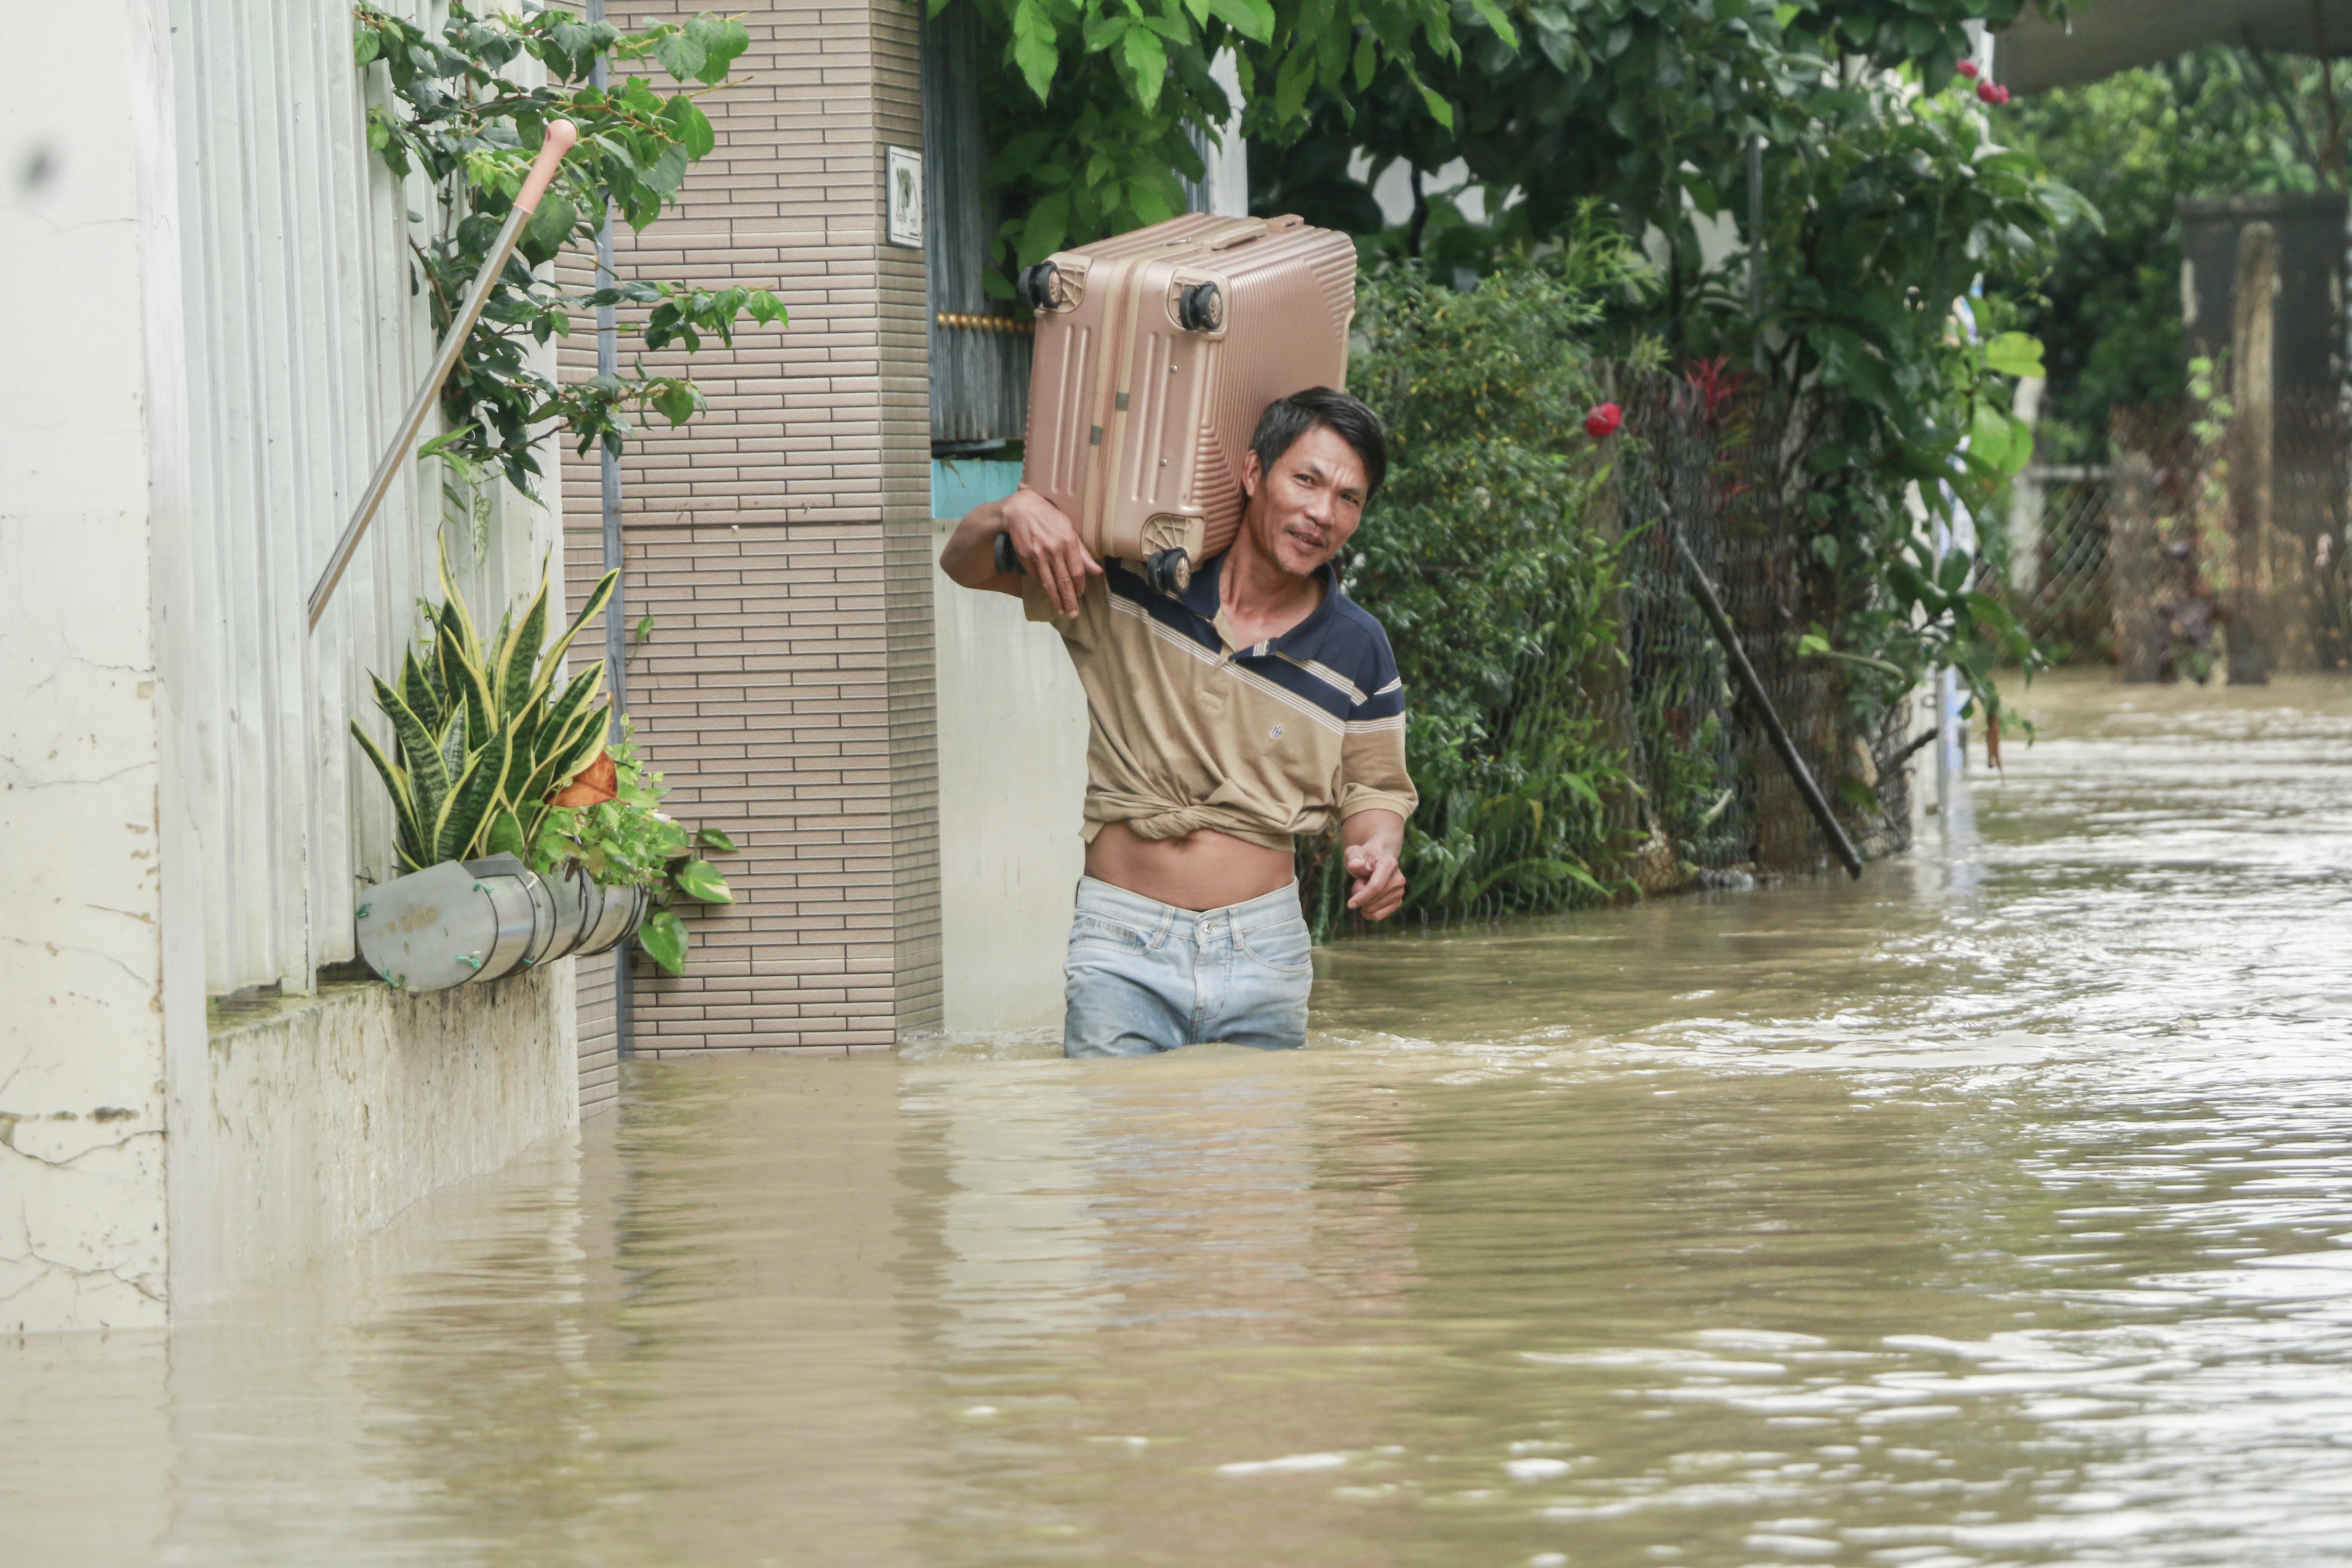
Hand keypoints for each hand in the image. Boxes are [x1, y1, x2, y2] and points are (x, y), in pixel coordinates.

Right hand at [1002, 486, 1101, 617]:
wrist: (1021, 510)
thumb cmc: (1049, 518)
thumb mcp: (1069, 529)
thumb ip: (1082, 552)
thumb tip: (1097, 571)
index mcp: (1068, 541)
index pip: (1077, 572)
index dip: (1080, 587)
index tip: (1080, 596)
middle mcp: (1054, 550)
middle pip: (1064, 581)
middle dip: (1069, 600)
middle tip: (1073, 614)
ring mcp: (1038, 555)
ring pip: (1049, 583)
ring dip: (1055, 600)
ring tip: (1060, 611)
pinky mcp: (1025, 557)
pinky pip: (1036, 577)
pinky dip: (1042, 587)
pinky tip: (1048, 595)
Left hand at [1343, 841, 1404, 921]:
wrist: (1374, 862)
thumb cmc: (1362, 858)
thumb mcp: (1353, 853)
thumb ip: (1352, 857)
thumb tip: (1356, 865)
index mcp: (1389, 864)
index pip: (1376, 886)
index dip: (1362, 897)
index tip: (1350, 904)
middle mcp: (1399, 879)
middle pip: (1374, 899)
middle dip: (1360, 897)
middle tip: (1359, 883)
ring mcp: (1400, 891)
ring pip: (1375, 909)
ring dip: (1364, 903)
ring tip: (1365, 888)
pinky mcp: (1398, 901)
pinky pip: (1380, 915)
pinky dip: (1369, 913)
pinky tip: (1365, 905)